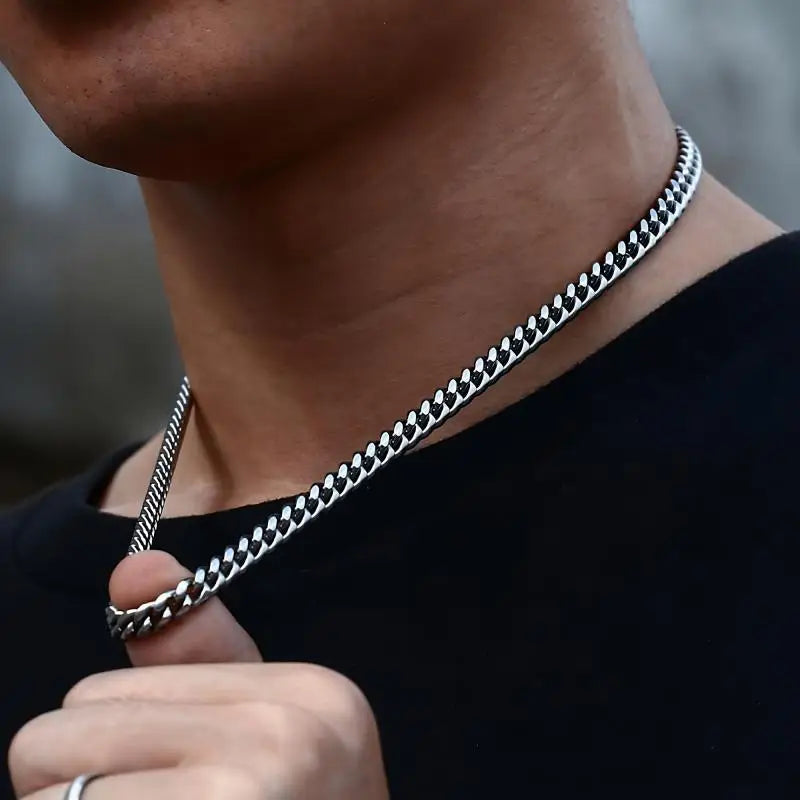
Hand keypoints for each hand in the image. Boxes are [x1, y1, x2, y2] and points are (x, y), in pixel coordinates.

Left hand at [9, 552, 389, 798]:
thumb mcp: (267, 734)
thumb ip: (197, 652)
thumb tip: (131, 567)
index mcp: (307, 693)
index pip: (97, 692)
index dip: (110, 752)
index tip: (176, 789)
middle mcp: (286, 739)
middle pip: (57, 734)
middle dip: (77, 789)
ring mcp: (246, 799)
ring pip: (48, 796)